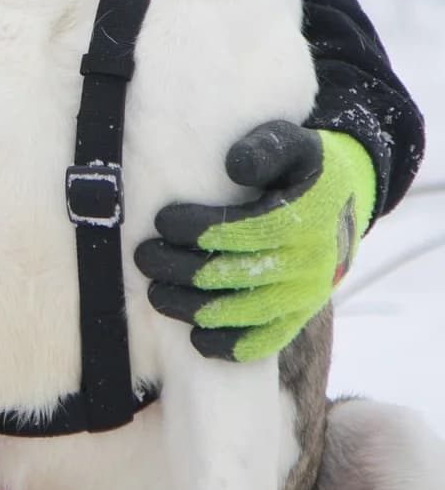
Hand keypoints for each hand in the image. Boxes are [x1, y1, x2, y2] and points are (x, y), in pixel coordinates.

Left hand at [133, 121, 376, 361]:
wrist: (347, 205)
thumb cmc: (306, 169)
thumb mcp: (296, 144)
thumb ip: (267, 148)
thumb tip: (233, 166)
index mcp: (307, 217)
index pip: (244, 229)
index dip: (198, 229)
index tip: (162, 221)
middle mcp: (309, 262)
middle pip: (235, 274)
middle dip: (181, 268)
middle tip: (144, 257)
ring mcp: (306, 295)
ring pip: (244, 312)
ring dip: (194, 308)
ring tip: (155, 295)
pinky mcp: (300, 316)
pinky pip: (266, 341)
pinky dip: (231, 345)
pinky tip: (197, 339)